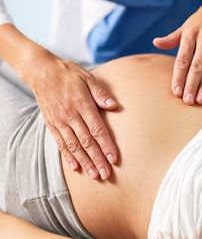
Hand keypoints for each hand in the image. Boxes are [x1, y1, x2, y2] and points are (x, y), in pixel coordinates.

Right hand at [25, 52, 118, 179]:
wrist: (41, 71)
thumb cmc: (68, 74)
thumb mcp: (87, 78)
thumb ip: (101, 94)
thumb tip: (115, 106)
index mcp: (82, 105)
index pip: (97, 129)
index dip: (106, 145)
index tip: (114, 158)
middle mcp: (70, 116)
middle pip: (87, 142)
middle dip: (97, 159)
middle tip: (107, 174)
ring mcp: (59, 122)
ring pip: (74, 146)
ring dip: (85, 162)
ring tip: (95, 175)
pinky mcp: (51, 124)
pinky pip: (61, 144)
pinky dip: (68, 156)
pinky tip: (76, 167)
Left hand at [153, 0, 201, 104]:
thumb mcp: (187, 25)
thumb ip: (173, 38)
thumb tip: (156, 43)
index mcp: (191, 33)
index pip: (183, 59)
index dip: (179, 76)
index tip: (176, 92)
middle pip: (197, 66)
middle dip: (192, 85)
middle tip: (188, 101)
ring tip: (201, 101)